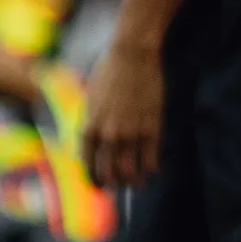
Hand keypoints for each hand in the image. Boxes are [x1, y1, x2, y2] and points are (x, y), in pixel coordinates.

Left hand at [82, 38, 165, 188]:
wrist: (132, 56)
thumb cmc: (109, 73)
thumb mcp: (90, 100)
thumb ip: (90, 124)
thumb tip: (91, 145)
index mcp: (89, 128)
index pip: (88, 166)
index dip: (94, 181)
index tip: (100, 185)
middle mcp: (108, 135)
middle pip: (109, 175)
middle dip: (113, 185)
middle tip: (118, 185)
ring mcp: (131, 133)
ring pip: (131, 173)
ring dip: (133, 182)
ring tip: (137, 181)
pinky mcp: (152, 128)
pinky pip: (151, 160)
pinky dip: (151, 169)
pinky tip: (151, 167)